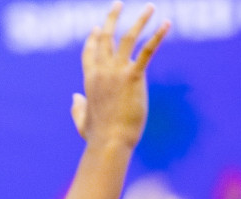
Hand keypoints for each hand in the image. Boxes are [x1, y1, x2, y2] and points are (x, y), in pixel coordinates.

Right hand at [71, 2, 168, 148]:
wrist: (109, 142)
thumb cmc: (97, 137)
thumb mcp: (82, 121)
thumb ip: (77, 107)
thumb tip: (74, 97)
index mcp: (89, 80)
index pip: (89, 52)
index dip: (93, 38)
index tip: (97, 26)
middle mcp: (101, 71)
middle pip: (105, 37)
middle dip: (111, 18)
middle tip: (118, 4)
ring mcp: (117, 72)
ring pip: (127, 37)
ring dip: (139, 20)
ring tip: (150, 7)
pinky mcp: (133, 77)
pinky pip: (147, 50)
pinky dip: (157, 35)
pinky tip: (167, 23)